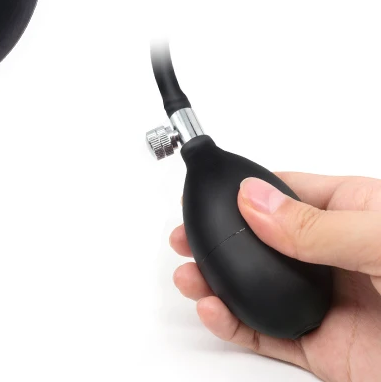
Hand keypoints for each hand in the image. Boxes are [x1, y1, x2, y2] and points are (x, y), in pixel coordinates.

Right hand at [170, 173, 380, 380]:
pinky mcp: (329, 350)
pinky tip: (215, 311)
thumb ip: (317, 227)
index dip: (244, 192)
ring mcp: (332, 302)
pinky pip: (269, 334)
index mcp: (359, 211)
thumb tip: (255, 201)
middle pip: (264, 241)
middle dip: (220, 240)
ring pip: (260, 287)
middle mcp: (339, 254)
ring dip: (219, 282)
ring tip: (189, 277)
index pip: (287, 192)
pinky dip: (235, 325)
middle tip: (184, 240)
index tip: (207, 193)